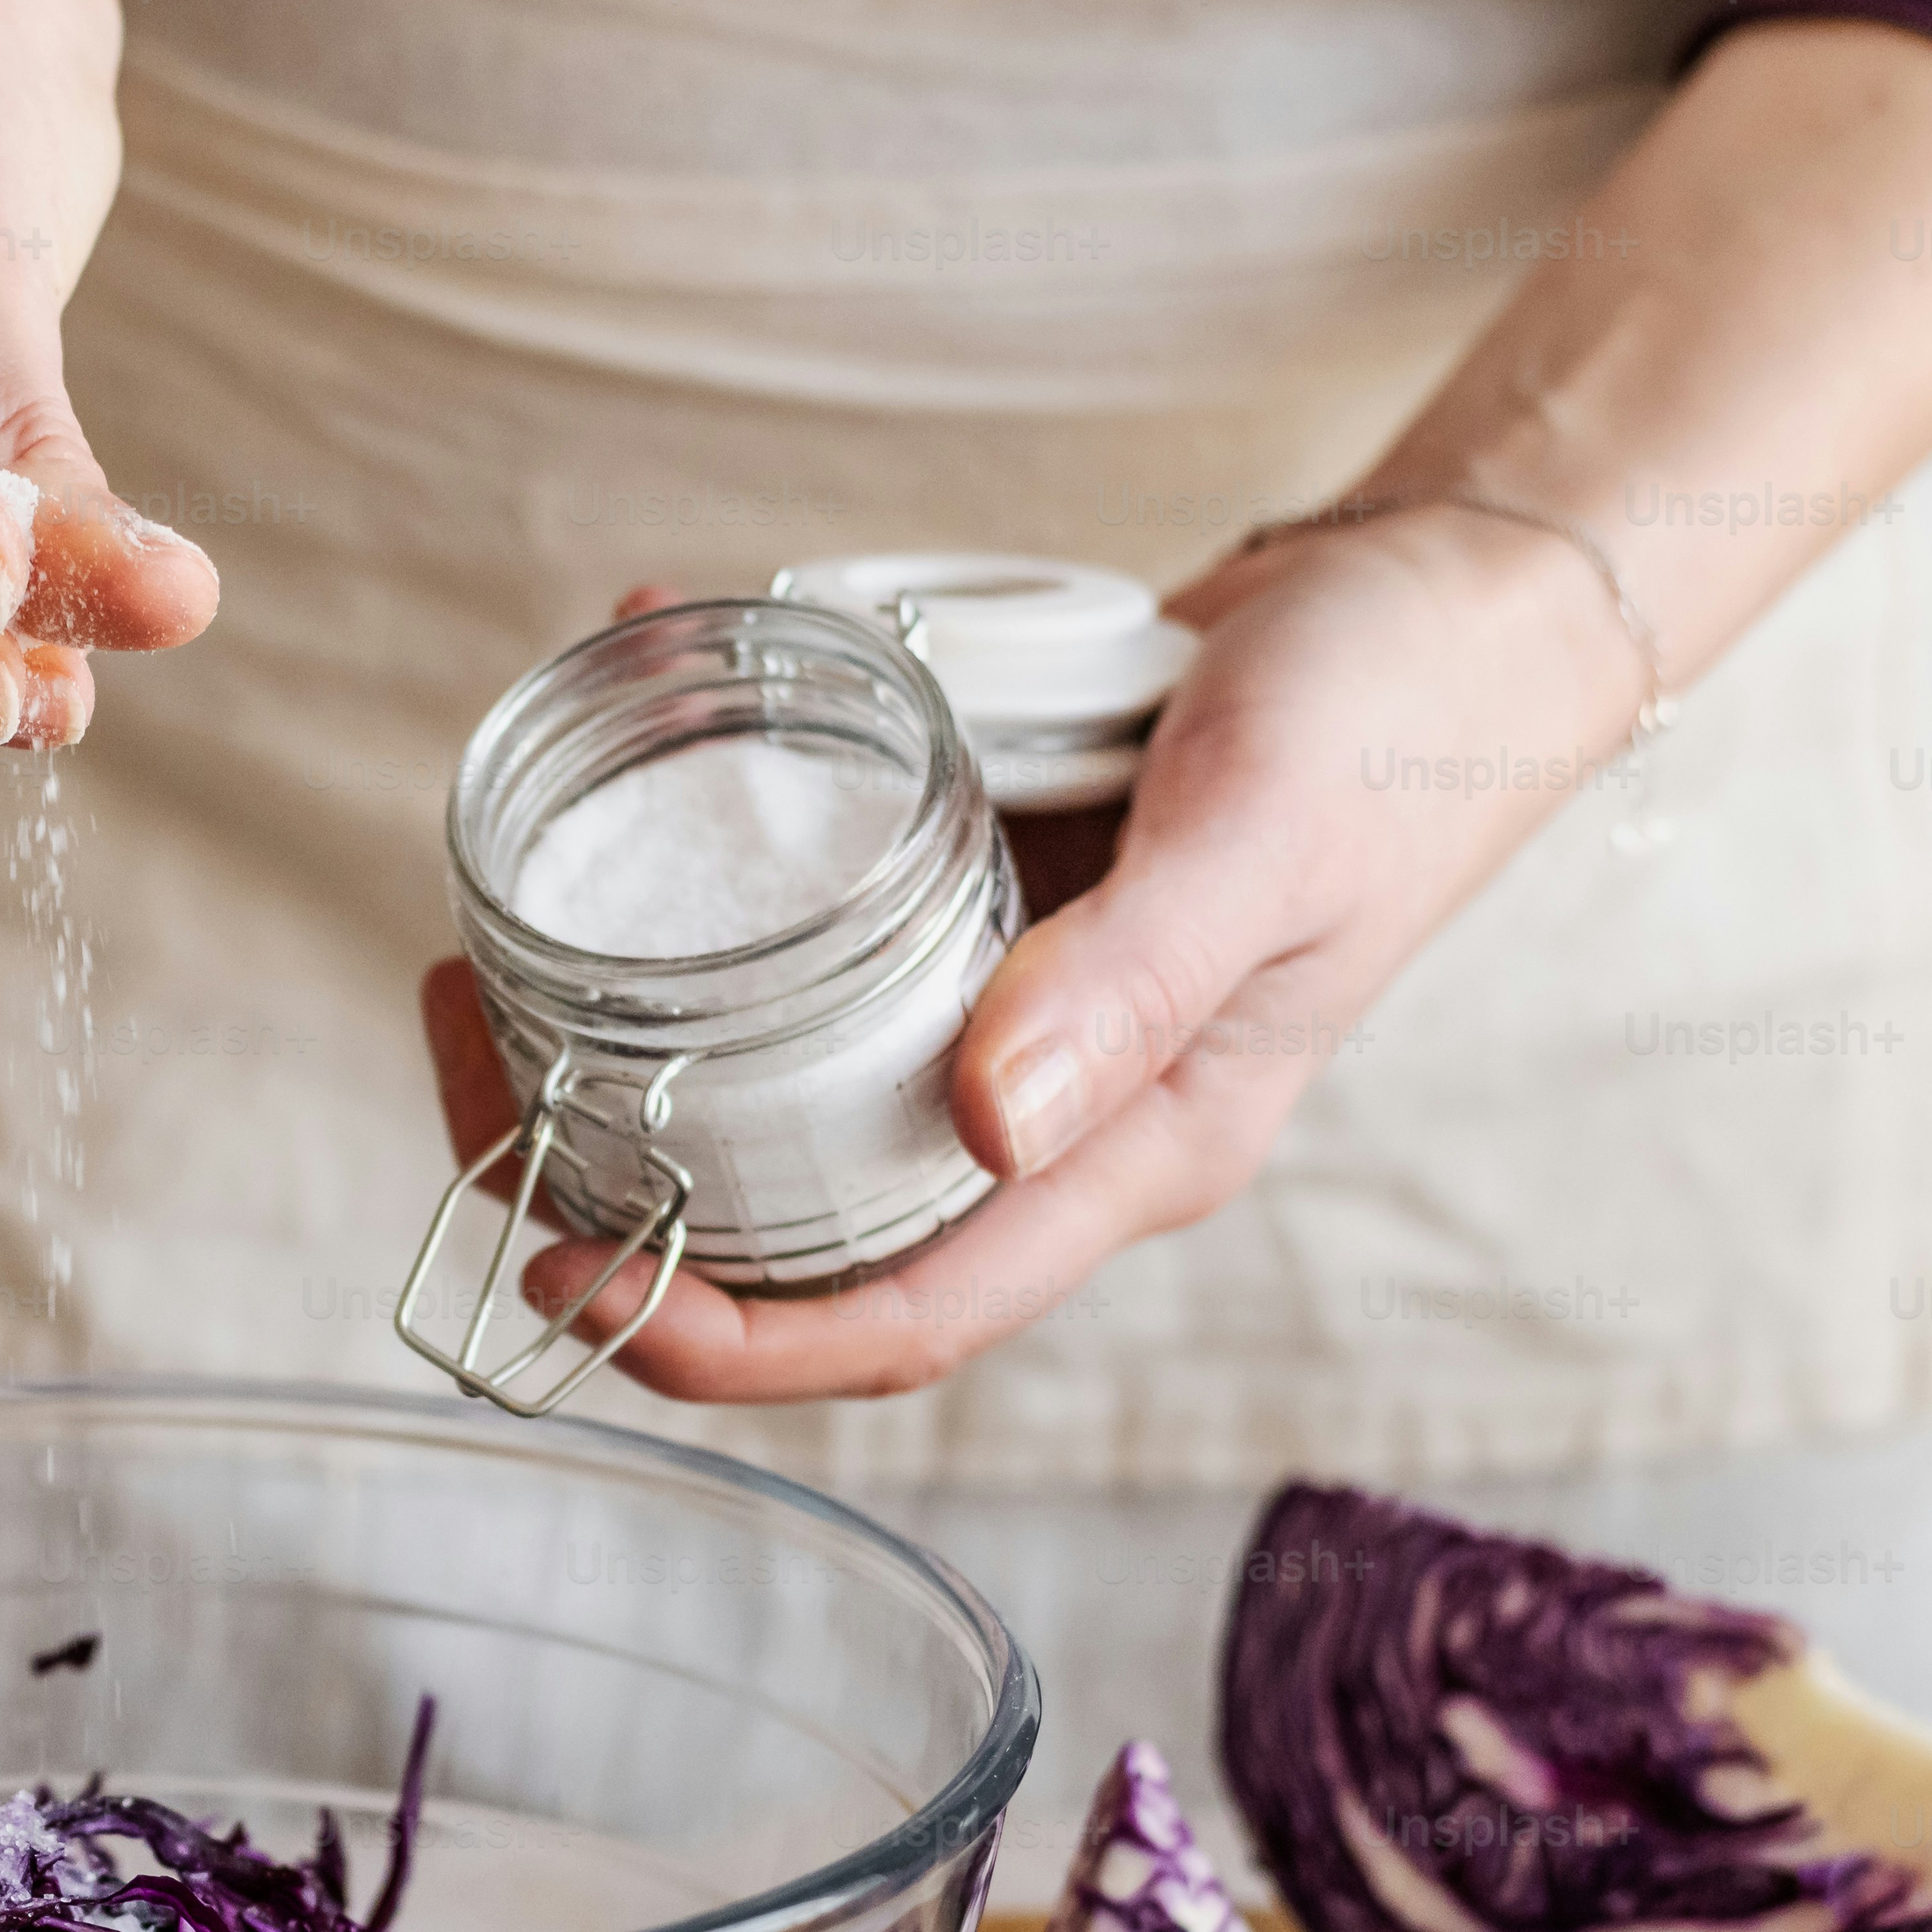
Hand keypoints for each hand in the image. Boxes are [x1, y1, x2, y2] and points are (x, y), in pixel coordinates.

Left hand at [417, 519, 1645, 1400]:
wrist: (1463, 598)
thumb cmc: (1399, 724)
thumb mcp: (1267, 838)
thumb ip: (1133, 980)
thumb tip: (985, 1122)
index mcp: (1127, 1153)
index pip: (896, 1319)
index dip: (717, 1333)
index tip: (564, 1266)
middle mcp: (1047, 1108)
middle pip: (798, 1214)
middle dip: (612, 1169)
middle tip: (468, 1043)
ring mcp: (1007, 1004)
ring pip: (781, 1065)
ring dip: (625, 1008)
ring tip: (493, 927)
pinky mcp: (980, 892)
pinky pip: (819, 904)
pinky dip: (715, 819)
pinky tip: (644, 688)